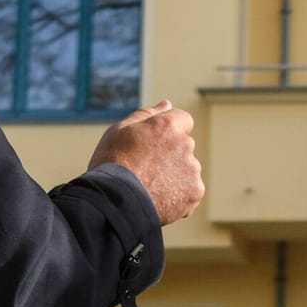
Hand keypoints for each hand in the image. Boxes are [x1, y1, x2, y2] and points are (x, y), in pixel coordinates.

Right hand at [89, 100, 204, 225]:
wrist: (114, 202)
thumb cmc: (112, 163)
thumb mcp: (120, 130)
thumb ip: (147, 115)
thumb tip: (166, 104)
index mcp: (169, 126)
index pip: (183, 120)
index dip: (168, 131)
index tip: (154, 144)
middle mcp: (186, 145)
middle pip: (183, 146)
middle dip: (169, 154)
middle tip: (145, 169)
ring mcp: (192, 170)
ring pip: (187, 169)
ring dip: (174, 175)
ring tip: (148, 186)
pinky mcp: (195, 192)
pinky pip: (189, 190)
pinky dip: (178, 195)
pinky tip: (158, 198)